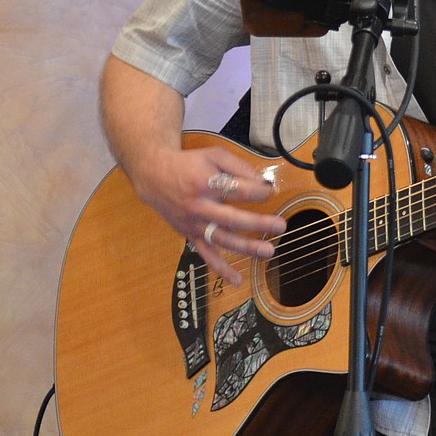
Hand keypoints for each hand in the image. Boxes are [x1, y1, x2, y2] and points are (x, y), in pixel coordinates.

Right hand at [128, 144, 286, 285]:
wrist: (154, 175)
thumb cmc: (188, 163)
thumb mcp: (214, 155)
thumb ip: (239, 166)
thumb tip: (262, 182)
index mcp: (207, 182)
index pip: (240, 190)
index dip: (260, 190)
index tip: (270, 190)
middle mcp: (200, 205)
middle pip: (233, 218)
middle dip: (259, 223)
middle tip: (281, 225)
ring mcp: (194, 223)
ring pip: (223, 239)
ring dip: (247, 247)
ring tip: (268, 251)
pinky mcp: (190, 235)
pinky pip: (206, 255)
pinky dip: (221, 269)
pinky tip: (236, 280)